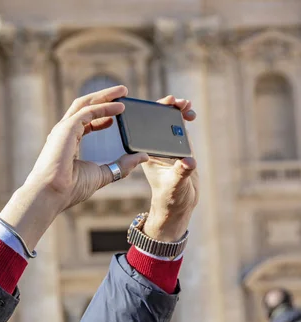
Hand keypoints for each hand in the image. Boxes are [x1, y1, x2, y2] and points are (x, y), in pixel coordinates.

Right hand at [24, 85, 148, 210]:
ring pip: (85, 103)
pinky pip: (88, 111)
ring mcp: (63, 129)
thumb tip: (142, 157)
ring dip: (105, 96)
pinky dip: (104, 107)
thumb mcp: (102, 175)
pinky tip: (119, 107)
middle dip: (104, 98)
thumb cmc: (70, 189)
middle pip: (85, 106)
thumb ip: (121, 166)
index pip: (85, 121)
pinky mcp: (66, 128)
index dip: (102, 115)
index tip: (118, 113)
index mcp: (68, 142)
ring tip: (123, 92)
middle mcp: (64, 132)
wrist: (52, 194)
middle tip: (123, 93)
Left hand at [142, 95, 199, 241]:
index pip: (144, 129)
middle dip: (166, 108)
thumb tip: (188, 162)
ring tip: (187, 106)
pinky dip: (184, 118)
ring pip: (167, 122)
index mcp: (145, 154)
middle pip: (155, 121)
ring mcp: (165, 145)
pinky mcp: (177, 146)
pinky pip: (178, 127)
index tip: (162, 107)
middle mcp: (153, 147)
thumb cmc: (171, 197)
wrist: (179, 204)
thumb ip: (181, 173)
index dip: (150, 115)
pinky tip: (191, 114)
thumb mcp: (175, 185)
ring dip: (176, 111)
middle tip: (177, 103)